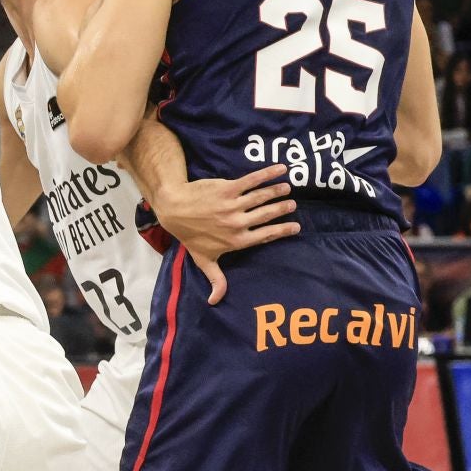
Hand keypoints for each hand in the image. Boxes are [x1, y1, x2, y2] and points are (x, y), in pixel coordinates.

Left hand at [148, 164, 297, 305]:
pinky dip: (268, 174)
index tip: (296, 227)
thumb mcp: (204, 260)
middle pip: (267, 215)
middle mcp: (238, 224)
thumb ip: (216, 280)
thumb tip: (214, 302)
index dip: (282, 231)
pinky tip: (281, 168)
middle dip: (282, 209)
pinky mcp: (228, 188)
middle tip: (292, 205)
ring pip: (262, 197)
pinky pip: (252, 180)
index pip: (265, 236)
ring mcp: (233, 205)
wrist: (175, 209)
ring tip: (288, 189)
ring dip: (277, 192)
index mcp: (236, 241)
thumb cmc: (190, 235)